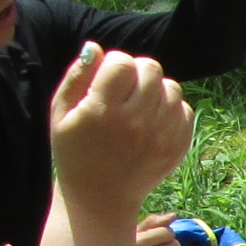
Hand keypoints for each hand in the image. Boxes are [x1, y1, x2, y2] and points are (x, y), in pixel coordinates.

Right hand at [48, 45, 193, 214]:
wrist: (99, 199)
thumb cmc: (74, 152)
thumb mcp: (61, 113)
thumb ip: (77, 76)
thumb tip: (96, 46)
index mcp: (103, 112)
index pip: (122, 62)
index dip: (113, 65)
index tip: (106, 80)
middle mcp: (135, 122)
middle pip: (151, 69)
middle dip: (136, 72)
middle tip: (123, 91)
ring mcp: (160, 136)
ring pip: (171, 87)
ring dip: (155, 90)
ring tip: (138, 106)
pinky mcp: (177, 148)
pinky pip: (185, 109)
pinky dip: (170, 109)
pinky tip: (151, 121)